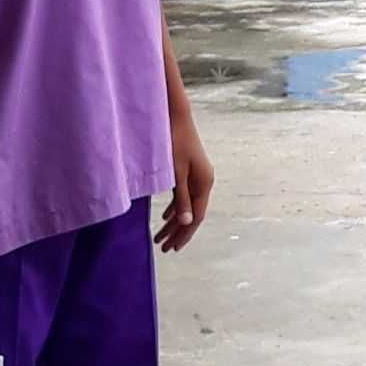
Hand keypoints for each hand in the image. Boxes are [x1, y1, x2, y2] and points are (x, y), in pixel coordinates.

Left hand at [158, 117, 215, 252]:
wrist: (176, 118)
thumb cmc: (174, 144)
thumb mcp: (176, 174)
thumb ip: (182, 199)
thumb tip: (187, 222)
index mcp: (204, 184)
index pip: (196, 216)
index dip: (184, 234)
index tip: (172, 248)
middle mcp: (205, 182)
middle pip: (193, 213)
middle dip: (178, 232)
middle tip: (163, 247)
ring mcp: (199, 176)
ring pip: (188, 205)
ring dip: (175, 221)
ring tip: (161, 236)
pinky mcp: (191, 170)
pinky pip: (185, 195)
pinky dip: (175, 208)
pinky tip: (166, 215)